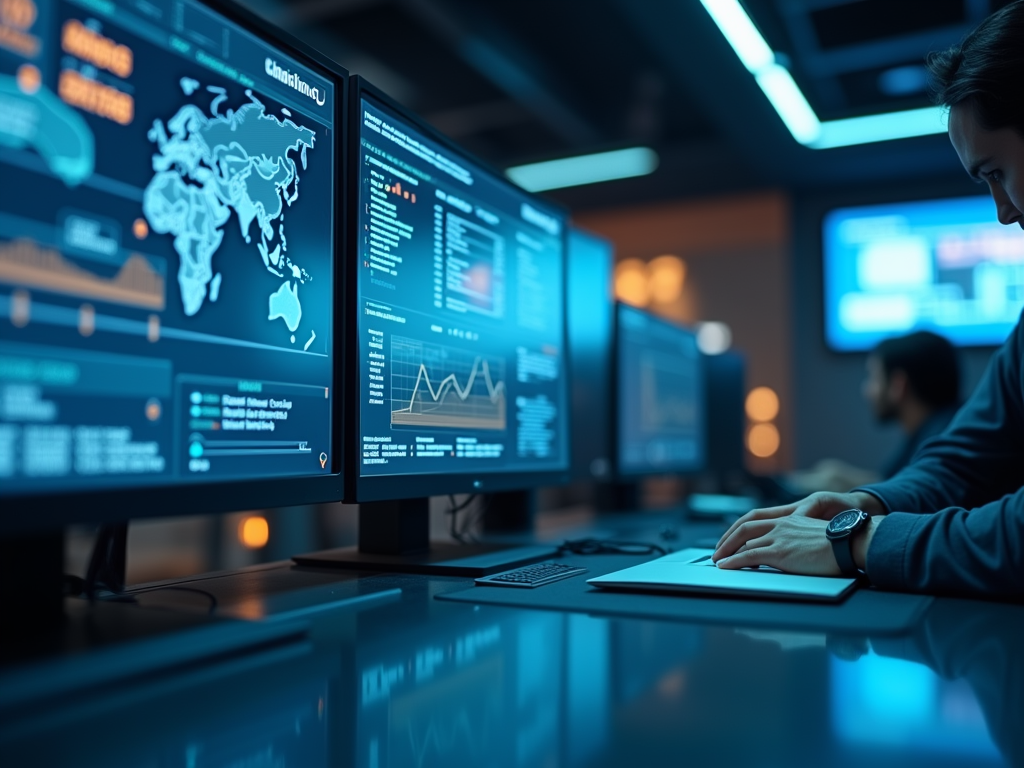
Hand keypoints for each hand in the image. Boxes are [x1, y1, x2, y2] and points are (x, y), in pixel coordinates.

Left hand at [713, 515, 882, 574]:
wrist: (850, 543)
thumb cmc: (840, 544)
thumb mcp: (815, 535)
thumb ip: (799, 538)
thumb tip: (793, 550)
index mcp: (790, 519)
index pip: (756, 520)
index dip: (739, 529)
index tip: (731, 538)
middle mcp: (781, 525)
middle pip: (744, 528)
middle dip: (727, 539)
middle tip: (718, 551)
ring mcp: (779, 537)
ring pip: (744, 542)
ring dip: (726, 552)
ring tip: (718, 561)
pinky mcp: (779, 552)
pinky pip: (748, 555)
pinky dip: (733, 561)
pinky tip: (725, 567)